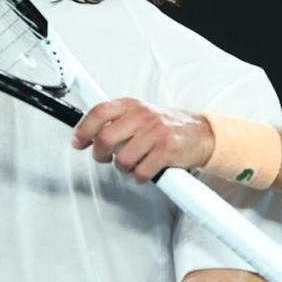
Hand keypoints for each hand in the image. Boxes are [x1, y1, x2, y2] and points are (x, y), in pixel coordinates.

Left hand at [72, 98, 214, 182]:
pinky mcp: (166, 151)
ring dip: (124, 168)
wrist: (202, 133)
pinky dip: (140, 176)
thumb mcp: (142, 114)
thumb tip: (90, 132)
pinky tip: (146, 170)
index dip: (84, 129)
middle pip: (105, 138)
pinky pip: (141, 172)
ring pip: (122, 159)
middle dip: (100, 154)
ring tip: (133, 163)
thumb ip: (119, 120)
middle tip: (104, 158)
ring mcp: (155, 133)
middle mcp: (143, 116)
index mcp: (133, 105)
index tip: (79, 141)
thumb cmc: (169, 126)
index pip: (99, 112)